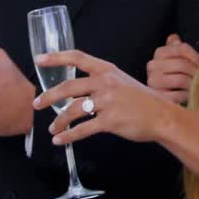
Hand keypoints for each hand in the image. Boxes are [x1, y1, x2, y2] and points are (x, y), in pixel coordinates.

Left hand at [33, 49, 169, 145]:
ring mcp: (107, 102)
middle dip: (49, 96)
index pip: (77, 58)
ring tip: (53, 129)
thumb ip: (100, 81)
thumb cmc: (141, 100)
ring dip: (59, 121)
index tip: (39, 59)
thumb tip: (76, 88)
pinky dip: (69, 136)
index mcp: (107, 70)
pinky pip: (83, 129)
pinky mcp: (110, 121)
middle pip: (69, 87)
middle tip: (37, 103)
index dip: (56, 57)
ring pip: (73, 110)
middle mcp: (105, 83)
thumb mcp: (121, 81)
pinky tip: (61, 140)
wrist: (161, 116)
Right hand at [146, 34, 198, 104]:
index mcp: (159, 53)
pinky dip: (186, 95)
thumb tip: (174, 37)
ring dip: (193, 84)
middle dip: (196, 72)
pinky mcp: (157, 97)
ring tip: (198, 86)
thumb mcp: (177, 58)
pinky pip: (177, 95)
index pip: (182, 49)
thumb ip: (176, 47)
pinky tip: (189, 95)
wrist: (165, 97)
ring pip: (180, 79)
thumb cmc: (176, 74)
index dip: (196, 57)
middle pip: (182, 64)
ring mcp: (153, 82)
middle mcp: (152, 66)